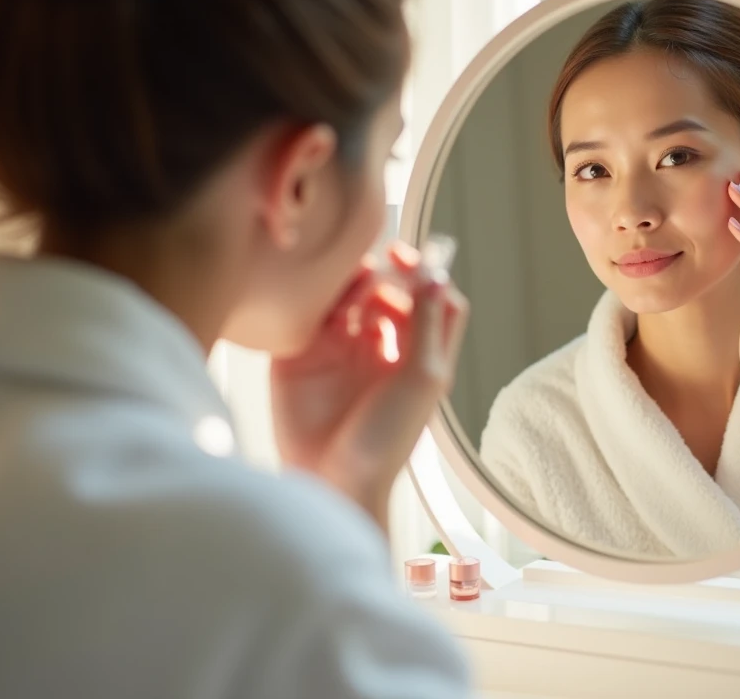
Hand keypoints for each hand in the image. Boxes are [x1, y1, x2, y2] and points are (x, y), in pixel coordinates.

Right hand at [269, 241, 467, 529]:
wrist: (332, 478)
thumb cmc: (387, 439)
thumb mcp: (422, 378)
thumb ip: (429, 325)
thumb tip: (437, 276)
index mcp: (414, 356)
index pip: (429, 302)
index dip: (425, 275)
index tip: (408, 259)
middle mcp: (377, 349)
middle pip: (387, 292)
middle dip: (386, 276)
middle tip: (377, 273)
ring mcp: (338, 350)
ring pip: (347, 296)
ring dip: (351, 283)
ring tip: (352, 287)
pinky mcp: (301, 355)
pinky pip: (308, 313)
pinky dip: (314, 296)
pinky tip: (319, 294)